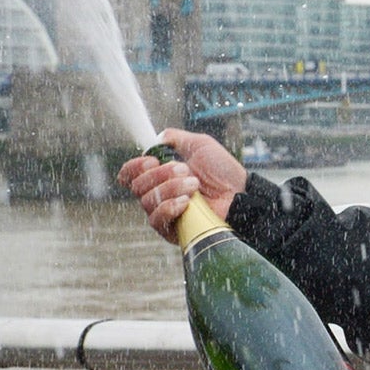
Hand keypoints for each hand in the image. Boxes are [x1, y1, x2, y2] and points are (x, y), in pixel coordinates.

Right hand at [117, 126, 248, 241]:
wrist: (239, 194)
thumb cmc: (223, 171)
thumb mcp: (200, 145)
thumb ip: (175, 138)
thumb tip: (156, 139)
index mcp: (160, 175)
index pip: (129, 174)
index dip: (134, 167)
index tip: (152, 161)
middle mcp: (158, 194)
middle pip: (137, 186)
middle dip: (160, 174)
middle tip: (185, 170)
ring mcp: (163, 213)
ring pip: (147, 200)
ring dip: (171, 188)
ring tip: (194, 185)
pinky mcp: (171, 230)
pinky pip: (156, 219)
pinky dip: (170, 206)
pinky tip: (187, 202)